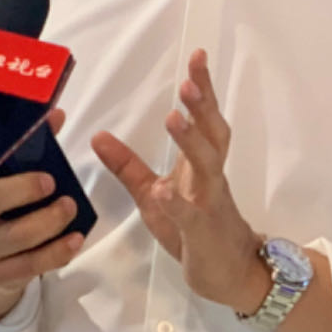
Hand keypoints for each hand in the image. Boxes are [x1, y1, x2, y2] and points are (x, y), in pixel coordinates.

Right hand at [0, 110, 84, 323]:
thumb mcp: (4, 177)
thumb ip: (27, 145)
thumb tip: (55, 115)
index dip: (9, 173)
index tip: (46, 175)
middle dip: (26, 194)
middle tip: (60, 192)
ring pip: (14, 240)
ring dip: (49, 225)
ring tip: (70, 210)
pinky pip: (28, 267)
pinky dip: (56, 254)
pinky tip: (74, 241)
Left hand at [91, 50, 267, 313]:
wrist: (233, 276)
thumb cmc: (194, 229)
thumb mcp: (153, 193)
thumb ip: (128, 165)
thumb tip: (98, 135)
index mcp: (201, 165)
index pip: (204, 119)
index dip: (202, 88)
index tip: (197, 56)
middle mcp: (210, 178)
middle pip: (213, 134)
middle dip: (203, 106)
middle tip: (189, 81)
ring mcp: (209, 205)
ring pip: (208, 167)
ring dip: (192, 141)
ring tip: (174, 117)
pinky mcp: (202, 235)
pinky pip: (191, 217)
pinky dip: (177, 204)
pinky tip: (162, 193)